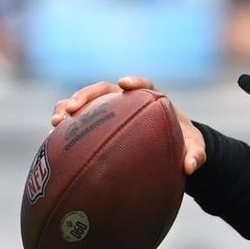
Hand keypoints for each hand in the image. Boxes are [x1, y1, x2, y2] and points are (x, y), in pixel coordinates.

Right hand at [51, 76, 206, 174]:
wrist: (171, 149)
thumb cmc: (183, 145)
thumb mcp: (195, 150)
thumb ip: (196, 155)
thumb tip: (190, 166)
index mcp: (154, 101)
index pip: (145, 85)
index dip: (135, 82)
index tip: (124, 85)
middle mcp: (129, 102)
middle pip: (105, 90)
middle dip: (87, 95)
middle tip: (73, 107)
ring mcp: (111, 112)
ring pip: (88, 103)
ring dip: (69, 107)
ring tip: (56, 121)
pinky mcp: (99, 124)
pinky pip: (80, 121)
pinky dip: (66, 126)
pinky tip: (53, 138)